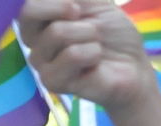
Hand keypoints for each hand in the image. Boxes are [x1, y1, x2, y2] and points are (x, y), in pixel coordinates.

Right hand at [20, 0, 157, 110]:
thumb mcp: (95, 1)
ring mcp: (41, 64)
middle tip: (90, 22)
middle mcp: (35, 44)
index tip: (78, 6)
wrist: (132, 64)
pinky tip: (95, 64)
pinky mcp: (52, 83)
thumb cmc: (113, 33)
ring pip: (56, 32)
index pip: (28, 6)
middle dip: (68, 9)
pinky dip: (93, 53)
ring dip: (89, 33)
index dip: (53, 1)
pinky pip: (72, 54)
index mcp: (41, 25)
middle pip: (30, 15)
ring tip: (96, 46)